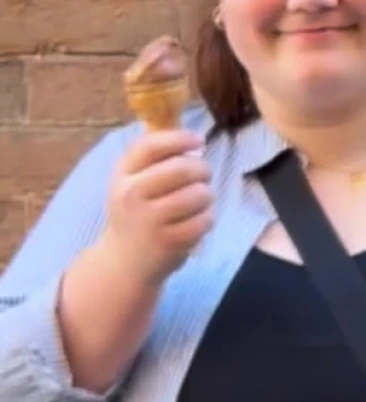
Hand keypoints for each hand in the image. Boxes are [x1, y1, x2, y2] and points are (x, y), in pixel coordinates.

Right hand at [99, 129, 212, 287]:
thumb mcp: (132, 183)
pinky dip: (207, 219)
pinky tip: (195, 222)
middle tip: (203, 177)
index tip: (199, 141)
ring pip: (199, 194)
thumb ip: (156, 160)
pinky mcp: (169, 241)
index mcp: (122, 175)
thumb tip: (192, 139)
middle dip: (202, 170)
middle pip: (182, 168)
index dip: (179, 139)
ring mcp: (149, 220)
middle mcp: (131, 195)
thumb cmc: (136, 214)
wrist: (124, 262)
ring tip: (197, 203)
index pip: (150, 146)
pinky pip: (205, 219)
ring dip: (206, 196)